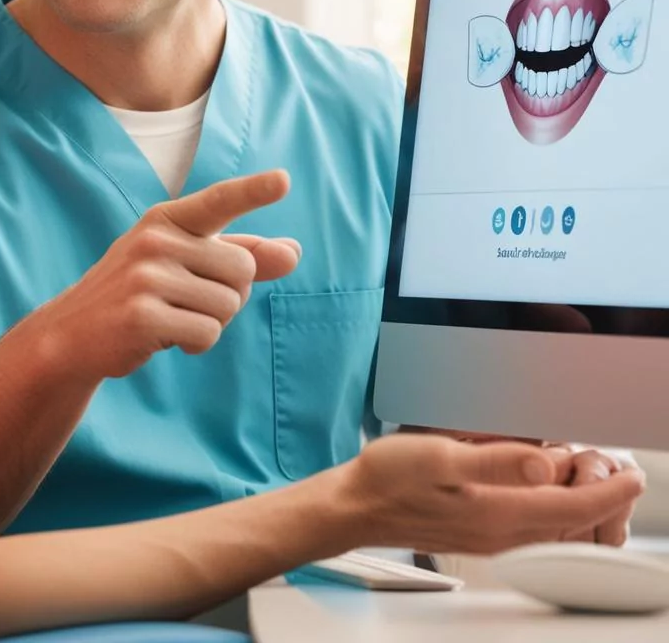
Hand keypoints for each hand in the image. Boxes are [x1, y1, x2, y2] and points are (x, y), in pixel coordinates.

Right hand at [36, 170, 299, 379]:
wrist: (73, 332)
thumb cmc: (141, 291)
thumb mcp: (186, 262)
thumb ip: (240, 254)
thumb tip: (294, 252)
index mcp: (167, 219)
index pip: (218, 201)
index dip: (254, 192)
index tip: (284, 180)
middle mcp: (156, 240)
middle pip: (244, 270)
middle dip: (230, 295)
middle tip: (186, 299)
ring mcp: (146, 277)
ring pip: (229, 306)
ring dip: (212, 322)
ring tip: (171, 317)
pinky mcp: (142, 317)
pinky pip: (208, 334)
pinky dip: (196, 345)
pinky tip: (166, 337)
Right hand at [334, 434, 644, 554]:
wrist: (356, 506)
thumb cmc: (390, 477)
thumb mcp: (440, 454)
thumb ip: (495, 459)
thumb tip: (545, 463)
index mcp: (499, 511)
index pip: (574, 507)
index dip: (610, 491)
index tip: (634, 475)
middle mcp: (502, 532)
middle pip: (572, 523)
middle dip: (601, 498)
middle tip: (615, 467)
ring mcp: (490, 536)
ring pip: (555, 528)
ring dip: (578, 504)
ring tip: (584, 472)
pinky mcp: (477, 532)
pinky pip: (532, 528)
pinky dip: (553, 510)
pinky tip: (542, 486)